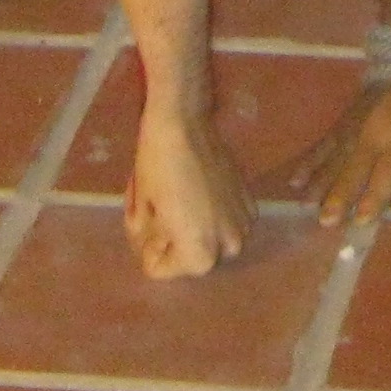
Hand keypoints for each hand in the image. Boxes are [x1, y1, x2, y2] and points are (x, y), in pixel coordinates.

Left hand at [123, 101, 252, 278]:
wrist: (184, 122)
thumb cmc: (157, 168)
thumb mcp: (140, 213)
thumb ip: (148, 242)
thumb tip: (157, 242)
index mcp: (200, 256)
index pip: (157, 268)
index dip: (146, 243)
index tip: (147, 216)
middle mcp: (229, 248)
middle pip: (187, 258)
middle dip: (170, 239)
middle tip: (160, 208)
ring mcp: (244, 225)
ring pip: (208, 241)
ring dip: (192, 227)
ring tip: (178, 197)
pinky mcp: (250, 202)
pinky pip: (224, 222)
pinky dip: (210, 213)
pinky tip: (199, 188)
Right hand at [288, 79, 390, 227]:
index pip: (388, 170)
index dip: (376, 193)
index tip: (363, 216)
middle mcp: (373, 135)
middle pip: (354, 170)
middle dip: (340, 194)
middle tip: (325, 219)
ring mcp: (353, 129)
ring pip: (334, 160)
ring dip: (320, 183)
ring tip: (304, 205)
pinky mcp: (342, 124)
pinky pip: (323, 144)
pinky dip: (309, 162)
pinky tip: (294, 181)